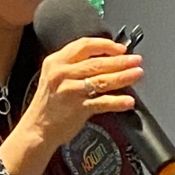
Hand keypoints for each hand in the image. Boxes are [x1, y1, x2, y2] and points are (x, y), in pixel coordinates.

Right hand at [22, 37, 142, 148]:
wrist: (37, 128)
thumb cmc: (48, 104)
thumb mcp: (54, 76)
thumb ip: (74, 65)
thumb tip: (106, 59)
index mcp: (56, 62)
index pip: (84, 45)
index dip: (106, 45)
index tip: (120, 48)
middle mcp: (62, 74)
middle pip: (96, 62)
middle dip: (120, 61)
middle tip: (136, 60)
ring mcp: (70, 91)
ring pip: (102, 80)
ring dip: (123, 76)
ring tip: (137, 74)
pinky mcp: (77, 109)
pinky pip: (102, 103)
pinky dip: (117, 102)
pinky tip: (128, 101)